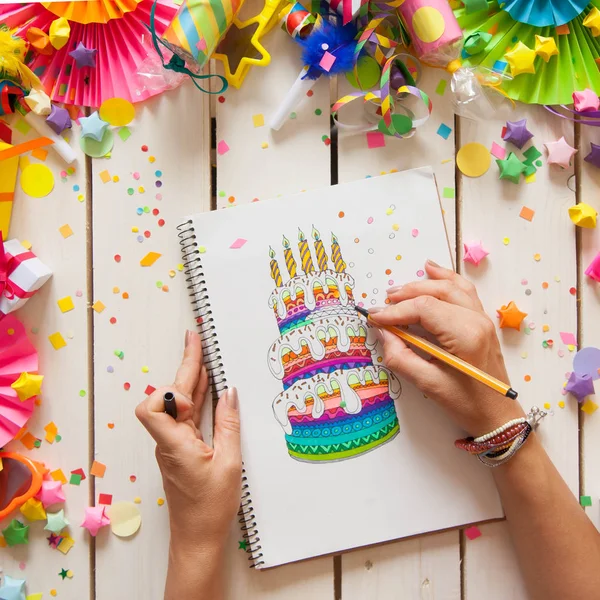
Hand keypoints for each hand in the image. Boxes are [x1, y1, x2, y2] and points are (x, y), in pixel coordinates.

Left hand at [135, 330, 241, 555]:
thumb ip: (228, 424)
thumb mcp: (228, 463)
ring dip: (191, 378)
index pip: (154, 407)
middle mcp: (168, 440)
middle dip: (185, 366)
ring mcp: (173, 443)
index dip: (172, 392)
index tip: (197, 386)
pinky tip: (209, 387)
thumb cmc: (210, 506)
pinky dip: (197, 397)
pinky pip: (186, 415)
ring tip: (203, 353)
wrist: (197, 536)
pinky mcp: (181, 447)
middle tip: (195, 338)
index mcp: (175, 444)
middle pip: (170, 396)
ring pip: (177, 403)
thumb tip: (230, 393)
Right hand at [371, 260, 524, 436]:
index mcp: (465, 335)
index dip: (395, 310)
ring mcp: (482, 318)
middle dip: (405, 295)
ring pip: (450, 287)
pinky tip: (432, 270)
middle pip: (436, 293)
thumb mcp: (428, 384)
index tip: (374, 317)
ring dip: (423, 283)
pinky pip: (464, 291)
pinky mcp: (482, 321)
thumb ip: (400, 356)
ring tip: (399, 289)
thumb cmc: (465, 404)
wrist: (498, 416)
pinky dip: (446, 278)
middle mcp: (476, 320)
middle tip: (382, 304)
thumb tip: (382, 332)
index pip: (424, 309)